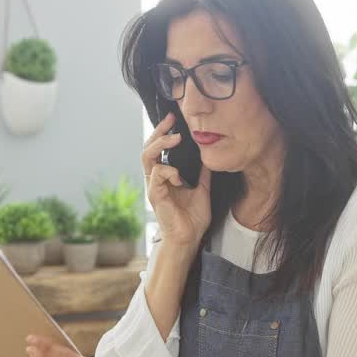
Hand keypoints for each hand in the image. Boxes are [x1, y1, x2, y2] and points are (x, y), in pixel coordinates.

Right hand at [143, 113, 211, 248]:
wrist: (189, 238)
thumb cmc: (192, 218)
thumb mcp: (202, 188)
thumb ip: (202, 173)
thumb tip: (209, 156)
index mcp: (165, 176)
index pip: (158, 148)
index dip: (164, 132)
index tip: (174, 118)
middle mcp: (156, 179)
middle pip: (148, 147)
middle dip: (158, 131)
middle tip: (171, 120)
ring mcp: (154, 186)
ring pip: (147, 157)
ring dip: (161, 144)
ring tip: (176, 139)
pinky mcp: (155, 195)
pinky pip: (157, 175)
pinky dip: (170, 172)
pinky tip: (181, 178)